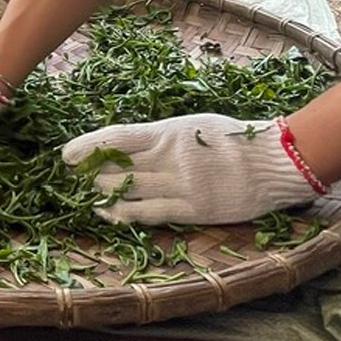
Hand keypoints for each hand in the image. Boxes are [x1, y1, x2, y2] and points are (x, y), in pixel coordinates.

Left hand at [61, 115, 320, 225]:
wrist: (274, 162)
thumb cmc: (234, 140)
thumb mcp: (193, 125)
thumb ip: (163, 136)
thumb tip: (128, 144)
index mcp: (169, 132)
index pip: (118, 137)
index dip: (88, 147)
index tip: (66, 155)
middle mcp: (171, 156)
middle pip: (118, 166)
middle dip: (90, 174)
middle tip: (71, 180)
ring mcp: (182, 184)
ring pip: (130, 190)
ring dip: (102, 194)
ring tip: (84, 196)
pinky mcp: (194, 208)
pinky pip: (152, 213)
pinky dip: (126, 214)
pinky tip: (109, 214)